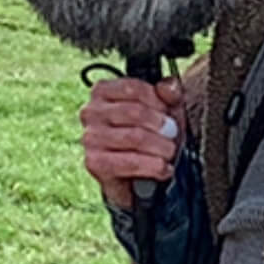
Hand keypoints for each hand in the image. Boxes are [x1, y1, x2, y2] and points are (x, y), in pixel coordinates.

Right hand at [79, 77, 184, 209]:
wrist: (135, 176)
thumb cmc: (149, 135)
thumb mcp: (163, 110)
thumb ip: (169, 93)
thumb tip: (168, 86)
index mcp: (103, 91)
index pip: (132, 88)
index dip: (157, 101)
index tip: (169, 113)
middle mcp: (91, 112)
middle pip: (134, 112)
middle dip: (161, 126)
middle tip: (174, 135)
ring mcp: (90, 137)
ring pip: (134, 137)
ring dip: (160, 147)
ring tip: (170, 152)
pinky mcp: (94, 163)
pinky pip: (130, 162)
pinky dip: (153, 167)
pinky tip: (164, 168)